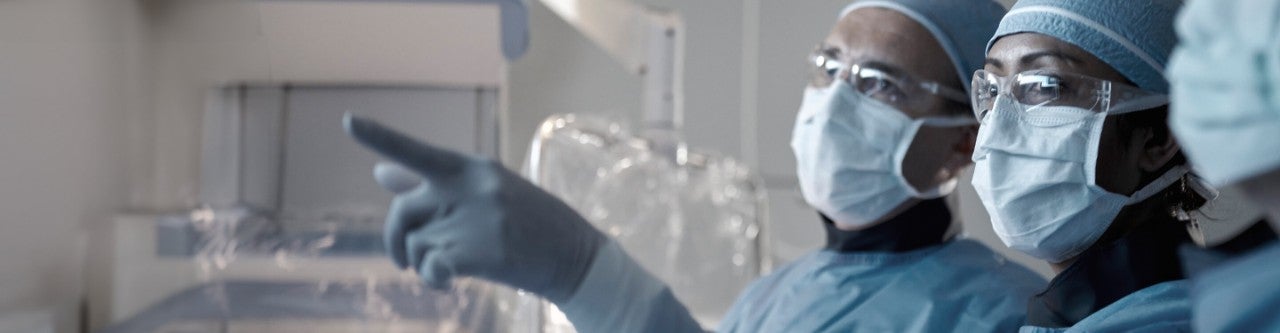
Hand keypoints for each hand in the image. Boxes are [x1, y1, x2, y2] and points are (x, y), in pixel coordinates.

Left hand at [344, 114, 605, 302]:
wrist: (576, 257)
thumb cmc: (528, 224)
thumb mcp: (485, 194)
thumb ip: (430, 185)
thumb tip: (381, 172)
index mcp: (472, 167)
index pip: (418, 151)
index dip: (379, 137)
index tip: (347, 121)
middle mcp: (472, 187)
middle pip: (403, 211)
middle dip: (395, 240)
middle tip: (403, 262)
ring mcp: (478, 218)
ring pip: (416, 245)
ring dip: (422, 263)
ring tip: (450, 268)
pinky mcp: (481, 252)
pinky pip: (430, 267)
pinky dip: (432, 279)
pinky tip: (448, 281)